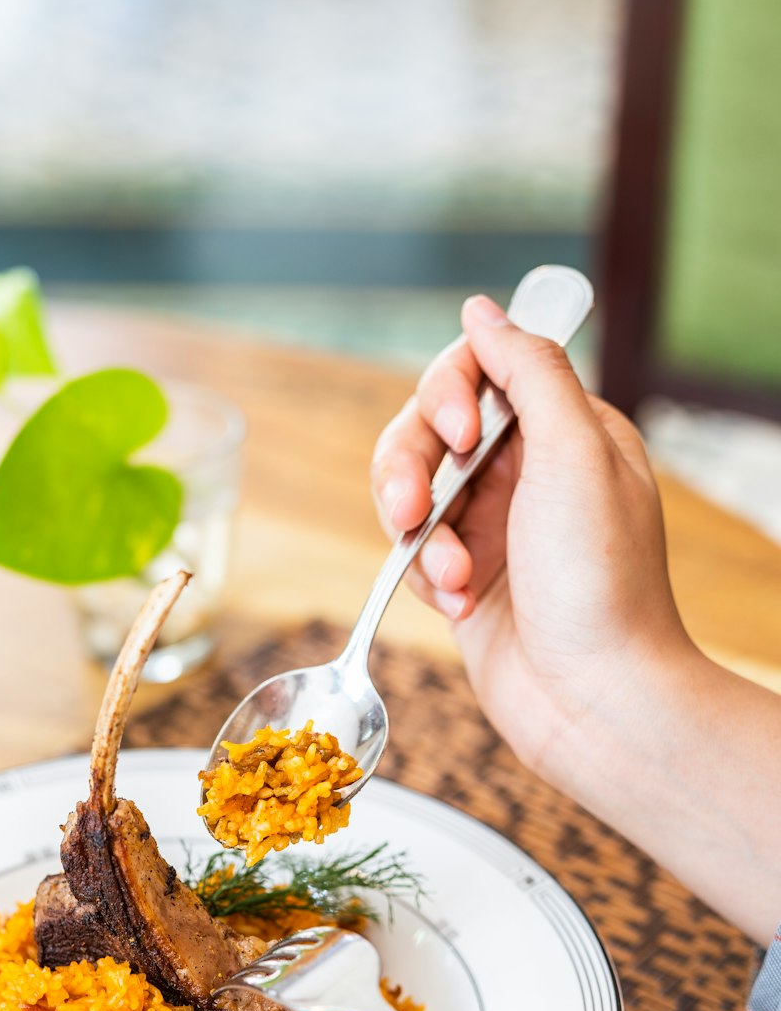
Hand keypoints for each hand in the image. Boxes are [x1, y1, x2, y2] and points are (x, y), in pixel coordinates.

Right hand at [370, 296, 696, 785]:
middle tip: (413, 512)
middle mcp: (527, 472)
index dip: (453, 392)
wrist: (594, 700)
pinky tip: (463, 606)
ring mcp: (493, 527)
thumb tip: (483, 310)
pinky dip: (429, 577)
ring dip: (421, 535)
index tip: (462, 436)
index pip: (482, 370)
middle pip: (429, 429)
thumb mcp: (575, 453)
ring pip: (410, 492)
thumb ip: (529, 370)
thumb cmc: (600, 582)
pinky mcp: (466, 580)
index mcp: (567, 429)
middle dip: (412, 469)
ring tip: (454, 579)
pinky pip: (414, 553)